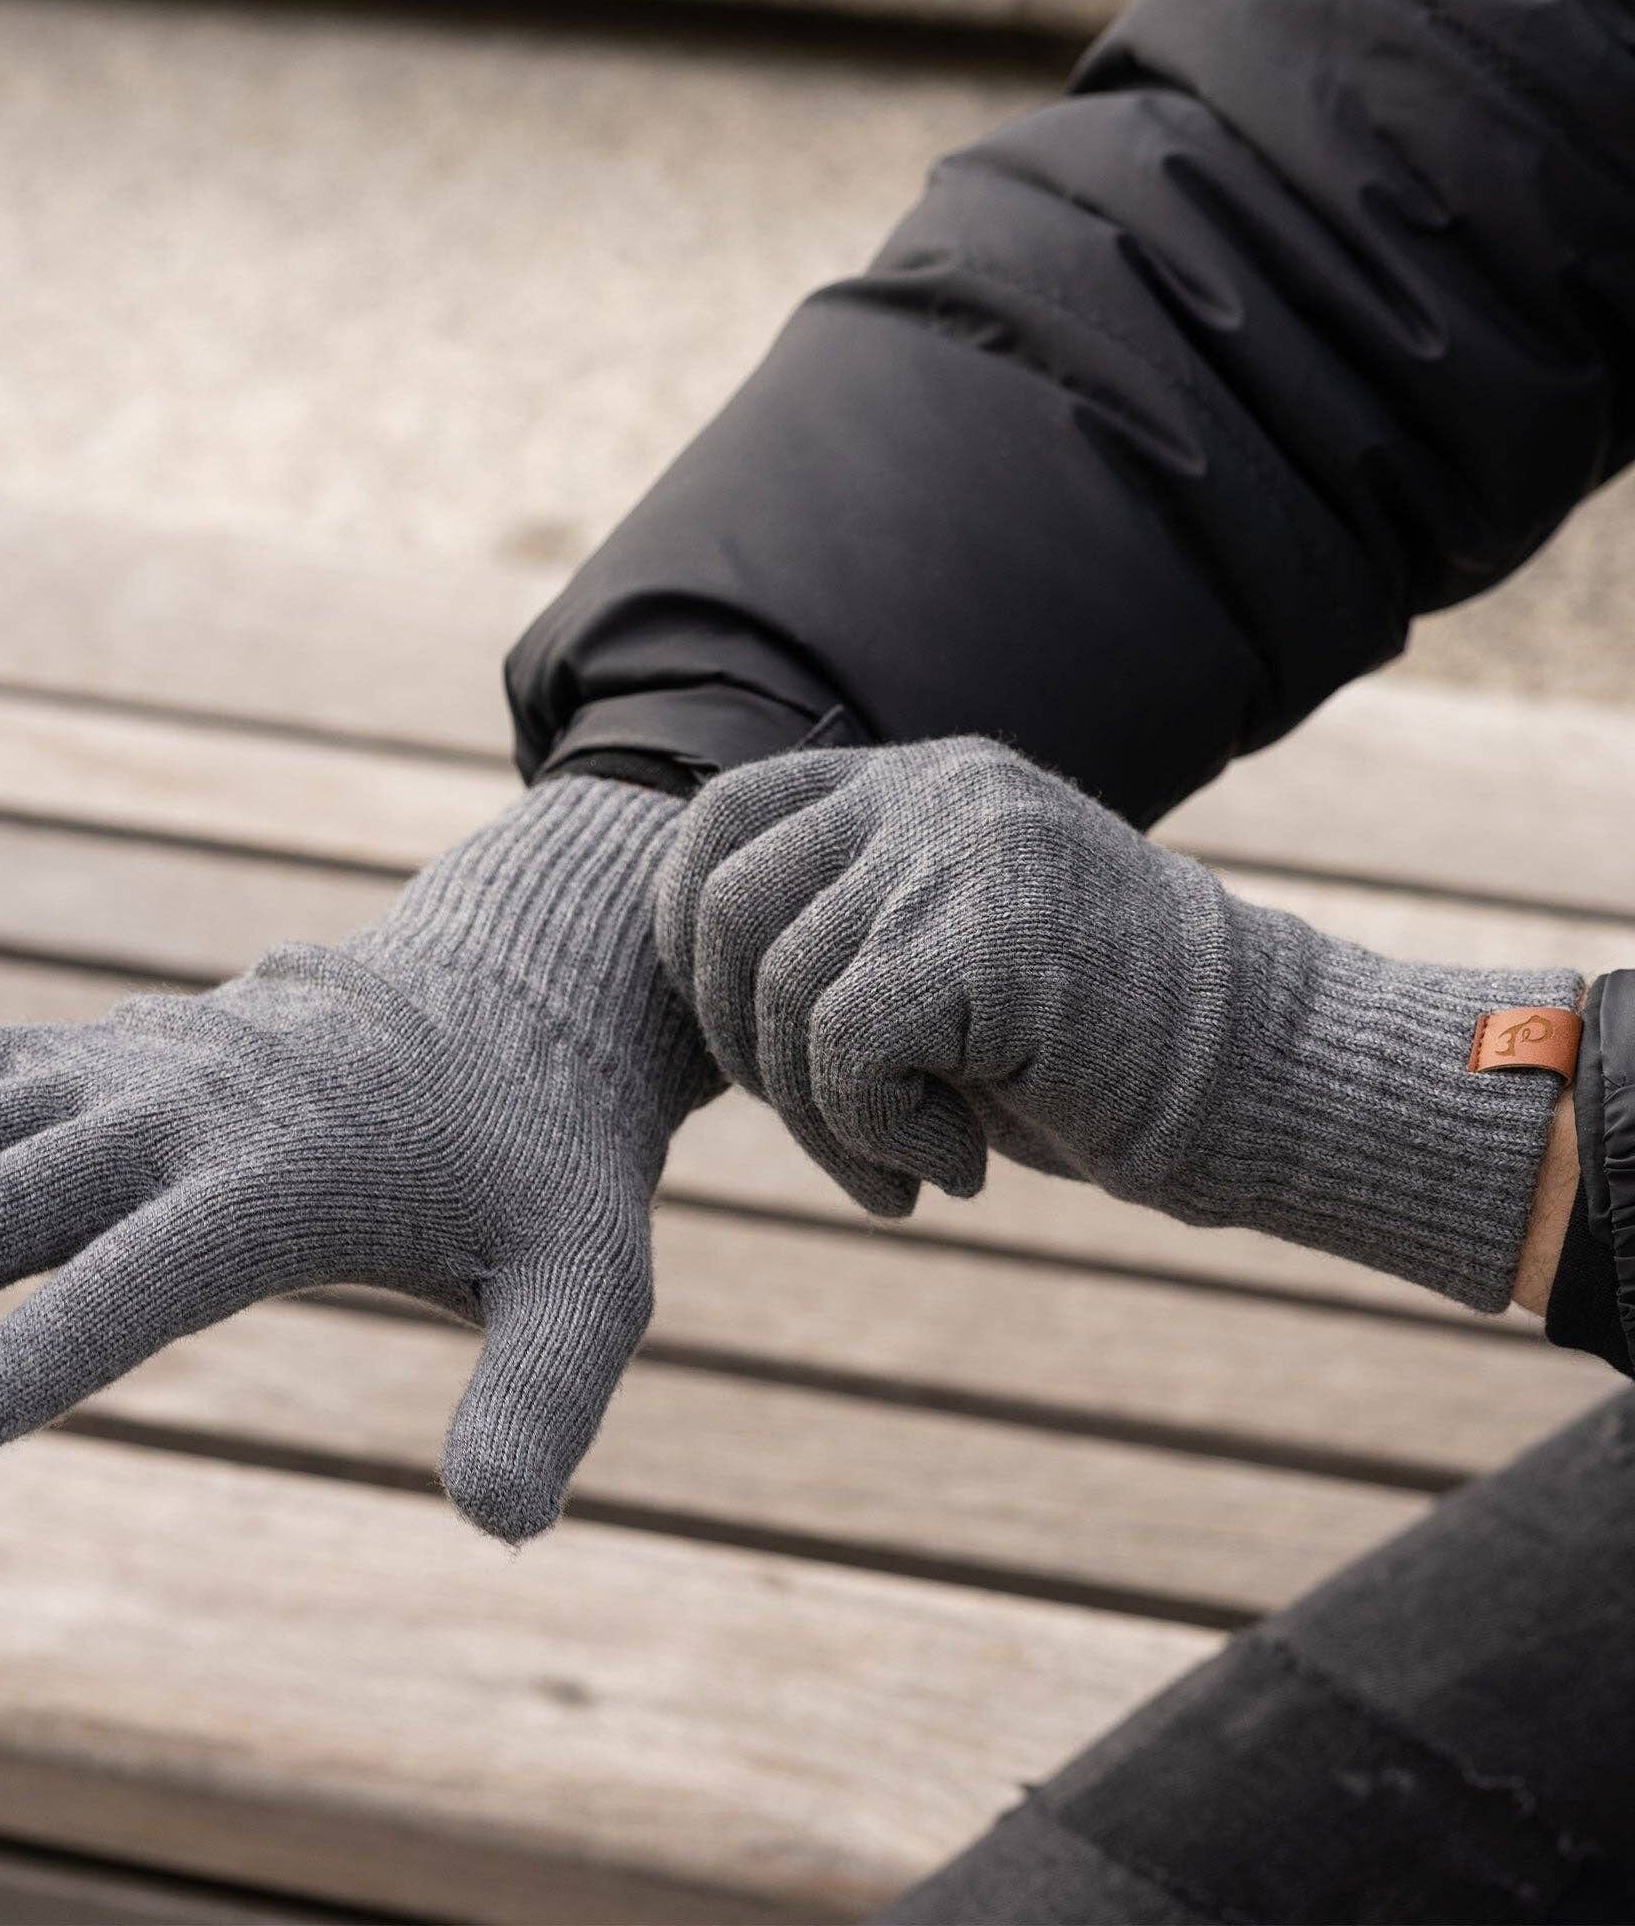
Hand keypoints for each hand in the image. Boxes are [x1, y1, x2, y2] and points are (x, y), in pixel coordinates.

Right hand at [0, 777, 714, 1540]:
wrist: (517, 1003)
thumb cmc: (547, 1165)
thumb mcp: (589, 1283)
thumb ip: (544, 1392)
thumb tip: (501, 1523)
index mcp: (302, 1170)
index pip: (161, 1270)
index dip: (57, 1344)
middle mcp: (202, 1105)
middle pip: (35, 1188)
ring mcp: (147, 1067)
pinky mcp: (115, 1051)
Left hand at [655, 738, 1580, 1312]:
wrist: (1263, 1079)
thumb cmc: (1088, 1049)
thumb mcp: (942, 958)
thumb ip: (836, 932)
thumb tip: (689, 968)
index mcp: (913, 783)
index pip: (721, 820)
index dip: (688, 936)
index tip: (740, 1037)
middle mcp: (932, 792)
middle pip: (729, 909)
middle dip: (743, 1048)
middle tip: (831, 1127)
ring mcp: (965, 850)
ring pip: (784, 992)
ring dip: (820, 1120)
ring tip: (903, 1165)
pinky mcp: (993, 930)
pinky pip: (844, 1047)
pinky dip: (873, 1135)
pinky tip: (952, 1167)